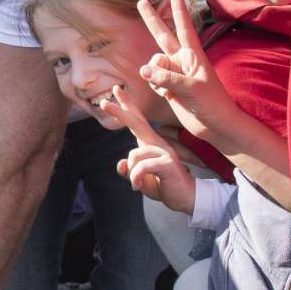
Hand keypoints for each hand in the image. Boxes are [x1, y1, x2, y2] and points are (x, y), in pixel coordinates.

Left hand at [99, 87, 197, 213]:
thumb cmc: (165, 186)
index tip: (116, 91)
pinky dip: (136, 178)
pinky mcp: (168, 162)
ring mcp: (164, 152)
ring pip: (134, 155)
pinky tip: (139, 186)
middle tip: (103, 102)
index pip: (138, 121)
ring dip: (132, 173)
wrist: (187, 198)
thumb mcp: (141, 178)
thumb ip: (130, 170)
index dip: (127, 106)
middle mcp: (158, 144)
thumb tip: (121, 164)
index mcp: (151, 144)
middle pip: (137, 123)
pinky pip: (141, 167)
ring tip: (138, 184)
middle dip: (119, 112)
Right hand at [136, 0, 238, 141]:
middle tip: (141, 1)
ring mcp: (174, 74)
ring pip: (153, 65)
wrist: (216, 127)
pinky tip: (167, 97)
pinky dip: (155, 87)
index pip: (184, 27)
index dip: (178, 10)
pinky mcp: (169, 88)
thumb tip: (143, 70)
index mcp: (193, 55)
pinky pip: (153, 80)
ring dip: (154, 74)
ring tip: (167, 89)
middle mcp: (182, 61)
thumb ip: (166, 78)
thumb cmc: (212, 105)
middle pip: (163, 35)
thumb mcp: (191, 89)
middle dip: (152, 19)